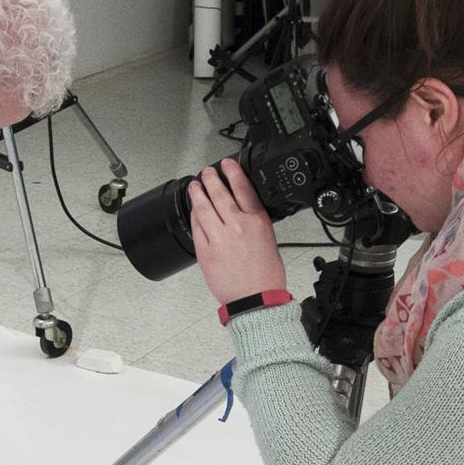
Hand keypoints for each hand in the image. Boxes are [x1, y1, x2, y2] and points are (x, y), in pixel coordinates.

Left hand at [189, 159, 286, 306]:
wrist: (256, 300)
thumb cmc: (266, 277)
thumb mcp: (270, 241)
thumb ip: (255, 224)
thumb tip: (243, 211)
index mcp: (257, 222)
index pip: (243, 188)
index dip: (233, 172)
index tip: (227, 164)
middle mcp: (238, 227)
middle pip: (220, 194)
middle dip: (211, 179)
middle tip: (207, 172)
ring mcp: (220, 238)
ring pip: (204, 208)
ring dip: (198, 193)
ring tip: (195, 186)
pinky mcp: (206, 252)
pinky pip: (197, 228)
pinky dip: (194, 216)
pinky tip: (194, 210)